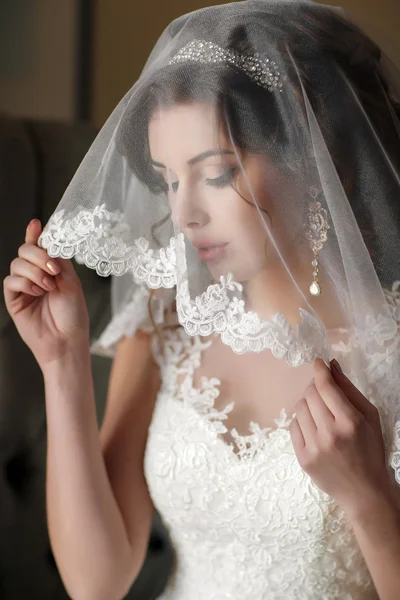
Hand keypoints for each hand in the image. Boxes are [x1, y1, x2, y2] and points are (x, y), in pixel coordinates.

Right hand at [3, 219, 89, 368]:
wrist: (67, 340)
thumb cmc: (73, 314)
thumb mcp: (71, 282)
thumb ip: (57, 260)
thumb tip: (45, 239)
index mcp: (51, 268)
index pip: (40, 246)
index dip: (35, 234)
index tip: (36, 224)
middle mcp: (36, 275)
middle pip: (25, 250)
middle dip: (38, 255)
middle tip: (53, 270)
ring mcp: (24, 287)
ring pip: (17, 263)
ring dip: (34, 271)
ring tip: (48, 286)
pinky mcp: (14, 299)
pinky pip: (10, 281)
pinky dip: (24, 282)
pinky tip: (37, 292)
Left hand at [289, 358, 393, 517]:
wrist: (365, 491)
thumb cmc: (371, 450)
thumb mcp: (370, 417)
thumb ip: (349, 390)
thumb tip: (331, 366)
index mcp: (350, 422)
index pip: (326, 387)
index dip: (320, 371)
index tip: (318, 362)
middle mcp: (330, 433)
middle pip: (309, 395)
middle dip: (315, 387)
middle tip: (322, 392)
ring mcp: (314, 447)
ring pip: (299, 408)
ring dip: (308, 404)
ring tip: (320, 414)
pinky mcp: (303, 458)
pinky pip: (293, 427)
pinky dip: (302, 422)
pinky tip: (314, 429)